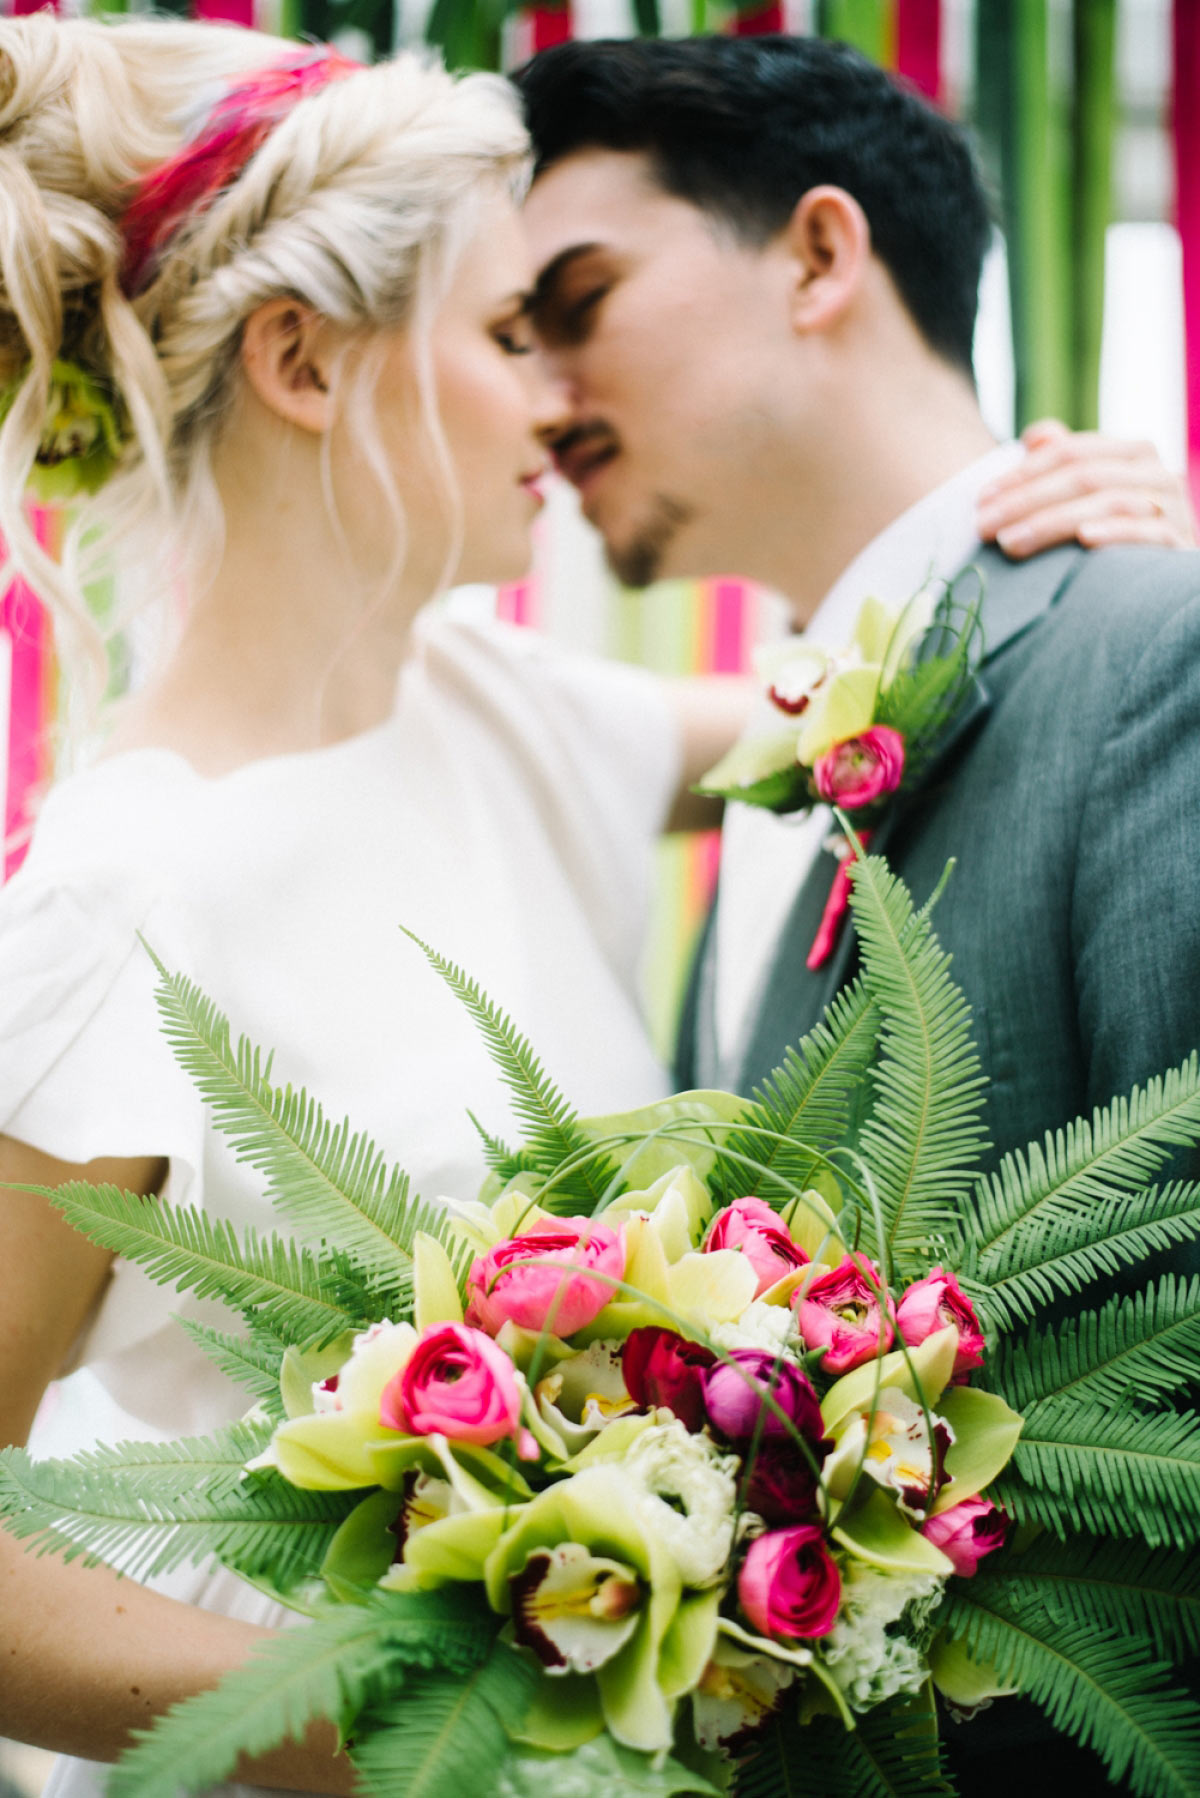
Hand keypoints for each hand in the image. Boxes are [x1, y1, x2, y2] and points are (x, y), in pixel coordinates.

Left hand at [976, 418, 1197, 557]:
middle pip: (1083, 476)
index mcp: (1132, 453)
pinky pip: (1146, 531)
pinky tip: (1082, 540)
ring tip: (1010, 543)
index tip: (980, 500)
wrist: (1168, 583)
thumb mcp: (1091, 496)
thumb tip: (1035, 436)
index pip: (1070, 451)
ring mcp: (1172, 506)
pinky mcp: (1178, 542)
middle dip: (1026, 500)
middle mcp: (1156, 472)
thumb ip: (1066, 462)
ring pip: (1107, 501)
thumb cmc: (1119, 535)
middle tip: (983, 528)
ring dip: (1052, 522)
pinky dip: (1114, 532)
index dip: (1022, 473)